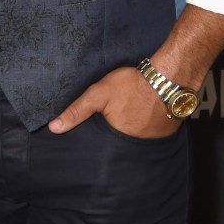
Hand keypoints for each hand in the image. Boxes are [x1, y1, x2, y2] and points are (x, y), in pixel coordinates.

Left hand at [47, 65, 181, 138]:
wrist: (168, 78)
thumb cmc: (132, 84)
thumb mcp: (98, 94)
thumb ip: (76, 111)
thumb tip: (54, 129)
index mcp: (115, 137)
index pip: (102, 145)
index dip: (98, 138)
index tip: (99, 127)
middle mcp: (134, 145)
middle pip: (119, 142)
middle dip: (114, 135)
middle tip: (117, 118)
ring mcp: (151, 141)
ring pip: (135, 139)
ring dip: (132, 131)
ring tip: (130, 117)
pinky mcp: (165, 134)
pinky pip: (151, 135)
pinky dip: (147, 128)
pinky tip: (144, 116)